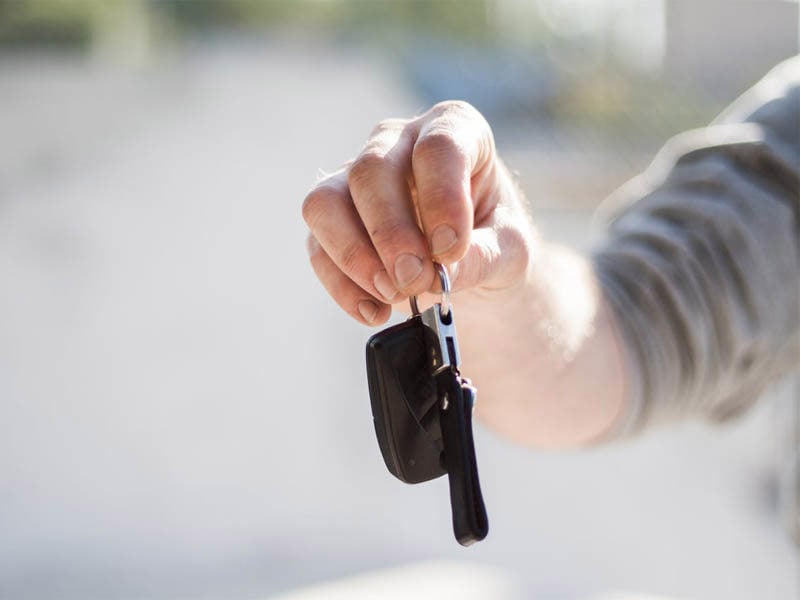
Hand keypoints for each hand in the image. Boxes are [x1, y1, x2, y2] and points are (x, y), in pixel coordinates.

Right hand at [302, 100, 533, 324]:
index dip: (442, 199)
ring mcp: (356, 177)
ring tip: (392, 294)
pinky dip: (343, 285)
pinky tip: (375, 310)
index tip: (452, 250)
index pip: (438, 146)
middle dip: (391, 233)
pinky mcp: (333, 219)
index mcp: (454, 129)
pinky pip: (317, 246)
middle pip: (371, 170)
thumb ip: (481, 258)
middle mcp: (398, 142)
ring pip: (326, 202)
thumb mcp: (509, 251)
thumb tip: (436, 274)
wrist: (470, 262)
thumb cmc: (493, 240)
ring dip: (355, 256)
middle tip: (415, 280)